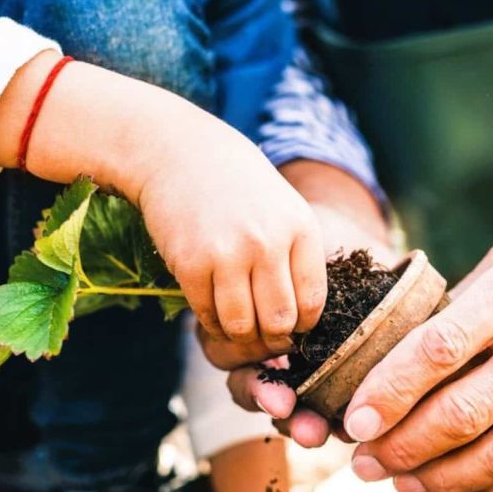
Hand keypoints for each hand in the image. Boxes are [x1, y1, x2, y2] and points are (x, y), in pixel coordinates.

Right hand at [133, 124, 327, 346]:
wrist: (180, 153)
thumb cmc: (238, 186)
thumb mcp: (284, 208)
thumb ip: (297, 256)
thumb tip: (304, 318)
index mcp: (299, 228)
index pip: (312, 302)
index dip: (303, 325)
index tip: (291, 324)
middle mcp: (268, 242)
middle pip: (279, 321)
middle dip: (272, 338)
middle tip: (263, 335)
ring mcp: (227, 253)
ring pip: (241, 326)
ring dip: (239, 335)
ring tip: (237, 326)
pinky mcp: (190, 263)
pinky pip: (207, 315)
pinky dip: (211, 323)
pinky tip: (213, 311)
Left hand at [338, 170, 492, 491]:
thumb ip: (465, 306)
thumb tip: (400, 361)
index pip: (441, 349)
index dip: (389, 391)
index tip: (353, 419)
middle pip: (464, 413)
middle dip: (402, 446)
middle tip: (364, 460)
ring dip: (439, 478)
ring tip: (399, 480)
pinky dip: (489, 483)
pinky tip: (453, 481)